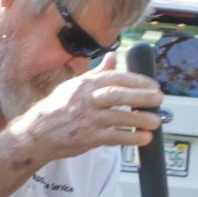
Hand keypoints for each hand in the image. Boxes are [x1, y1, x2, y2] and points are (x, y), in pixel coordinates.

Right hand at [11, 58, 162, 163]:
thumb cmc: (56, 109)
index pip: (115, 78)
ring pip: (119, 117)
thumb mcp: (74, 86)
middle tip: (159, 99)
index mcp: (85, 84)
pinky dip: (131, 138)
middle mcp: (86, 100)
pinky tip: (144, 138)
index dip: (137, 81)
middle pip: (118, 95)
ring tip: (156, 121)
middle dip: (141, 96)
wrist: (37, 134)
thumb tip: (113, 58)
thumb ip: (97, 73)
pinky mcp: (88, 138)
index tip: (153, 85)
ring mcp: (88, 119)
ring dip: (140, 119)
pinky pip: (114, 137)